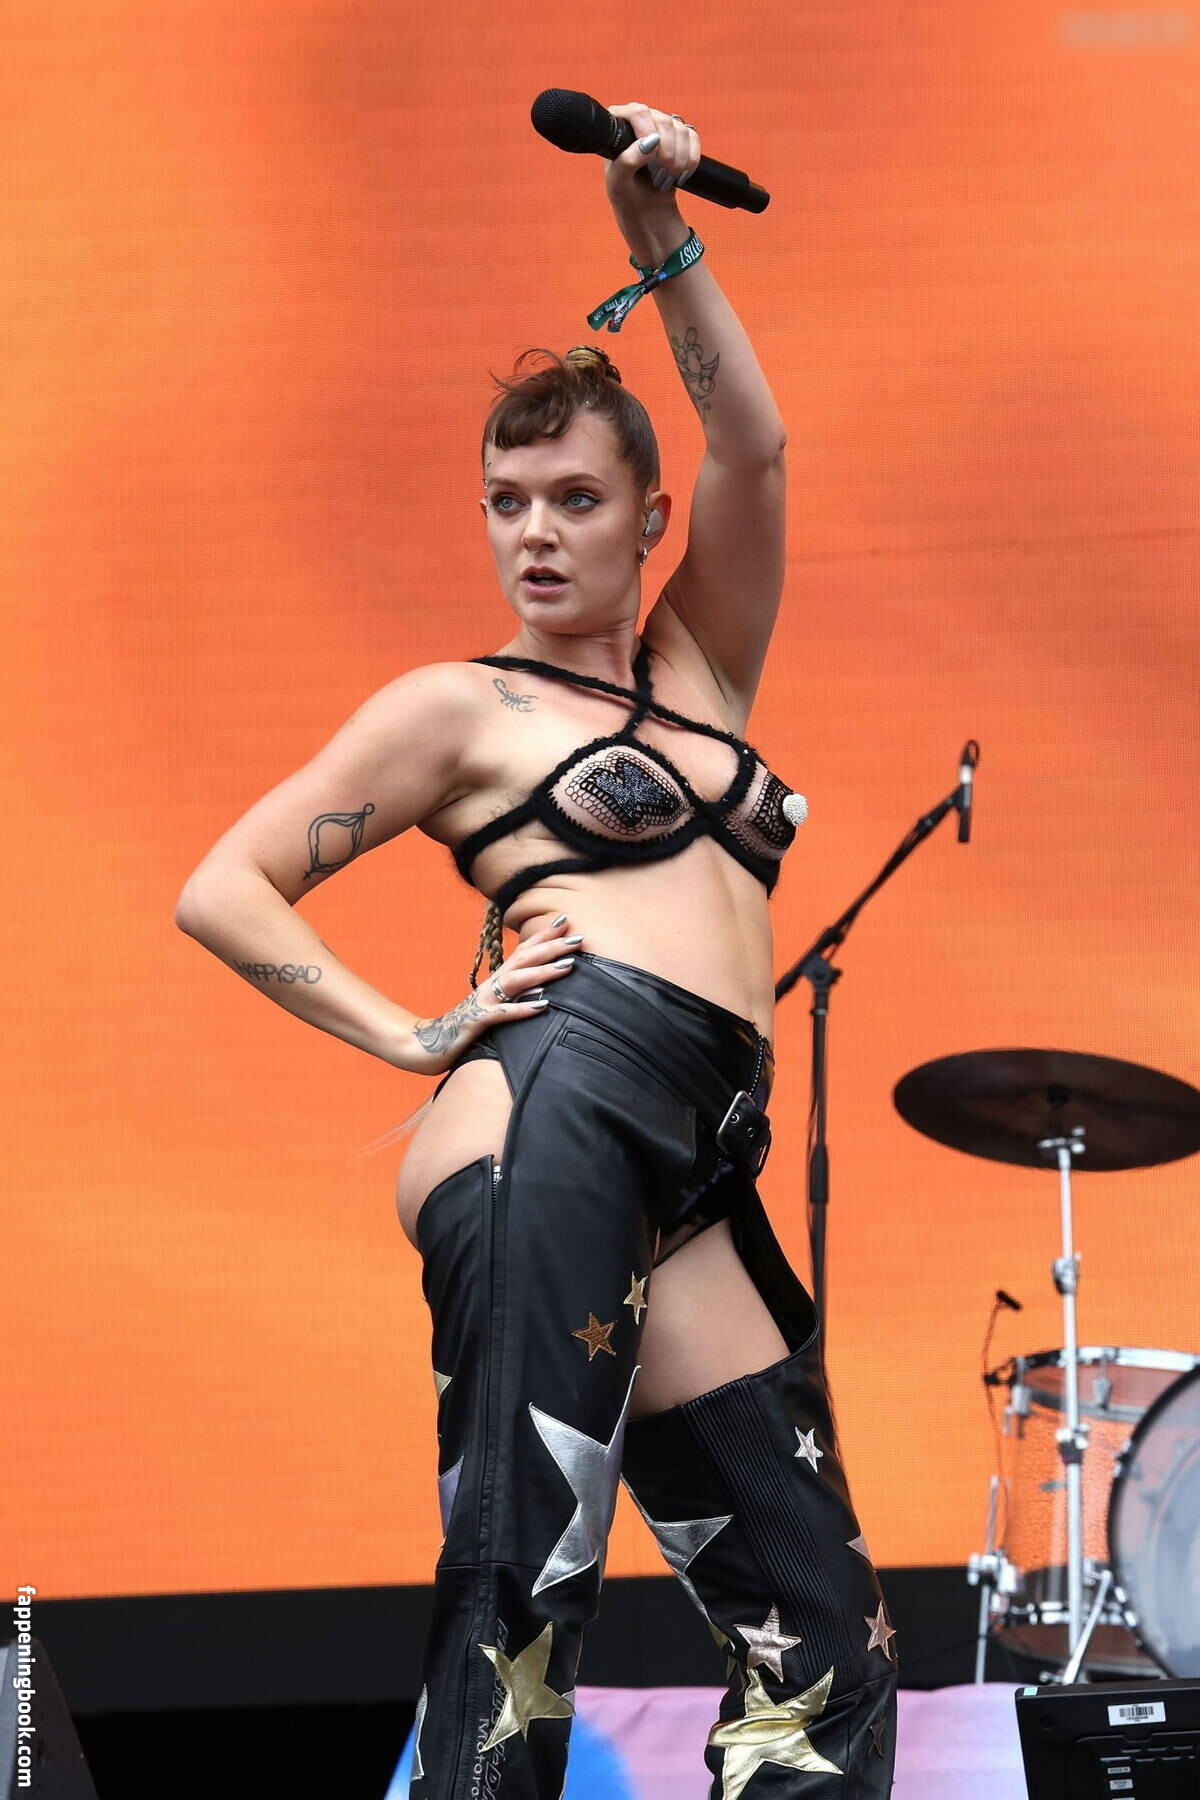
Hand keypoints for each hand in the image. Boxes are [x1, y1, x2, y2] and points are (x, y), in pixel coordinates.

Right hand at [400, 916, 583, 1074]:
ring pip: (514, 982)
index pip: (522, 952)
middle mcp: (490, 987)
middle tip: (579, 937)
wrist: (426, 1046)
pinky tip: (542, 1005)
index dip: (543, 936)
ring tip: (568, 966)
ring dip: (542, 972)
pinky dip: (521, 1009)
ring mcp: (482, 1003)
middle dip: (551, 947)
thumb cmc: (464, 1028)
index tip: (565, 920)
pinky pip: (501, 1015)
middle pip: (523, 960)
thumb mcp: (492, 1008)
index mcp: (495, 982)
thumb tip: (542, 988)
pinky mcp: (476, 1023)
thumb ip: (511, 996)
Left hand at [603, 101, 700, 266]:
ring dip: (677, 161)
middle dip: (665, 155)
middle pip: (664, 121)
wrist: (647, 211)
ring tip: (665, 180)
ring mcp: (662, 127)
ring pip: (681, 130)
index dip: (648, 134)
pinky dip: (690, 160)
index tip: (649, 161)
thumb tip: (651, 141)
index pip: (638, 111)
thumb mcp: (617, 184)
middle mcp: (641, 120)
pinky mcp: (680, 138)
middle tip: (656, 177)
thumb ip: (628, 161)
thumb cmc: (626, 197)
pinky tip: (679, 176)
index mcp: (620, 125)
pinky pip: (693, 138)